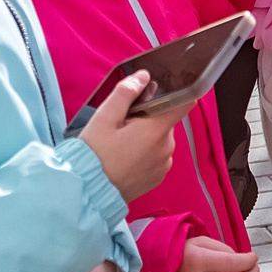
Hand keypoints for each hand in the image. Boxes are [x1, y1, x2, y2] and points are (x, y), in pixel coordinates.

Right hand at [80, 72, 180, 200]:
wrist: (86, 194)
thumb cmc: (94, 154)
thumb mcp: (104, 118)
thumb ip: (126, 93)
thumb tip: (144, 77)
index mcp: (157, 130)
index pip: (184, 103)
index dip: (176, 93)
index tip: (160, 92)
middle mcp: (167, 147)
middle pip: (166, 121)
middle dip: (148, 117)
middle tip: (122, 125)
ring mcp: (163, 165)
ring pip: (160, 139)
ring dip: (146, 136)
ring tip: (120, 144)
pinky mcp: (157, 178)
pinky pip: (156, 156)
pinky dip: (145, 153)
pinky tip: (124, 158)